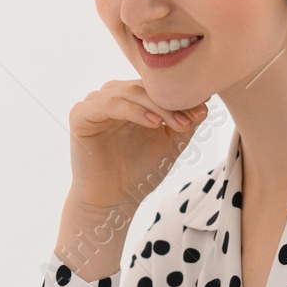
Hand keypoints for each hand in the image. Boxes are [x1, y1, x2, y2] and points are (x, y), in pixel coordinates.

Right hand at [66, 78, 208, 210]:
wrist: (113, 200)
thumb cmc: (140, 171)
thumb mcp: (170, 143)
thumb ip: (185, 122)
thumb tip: (206, 103)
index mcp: (131, 97)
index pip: (156, 86)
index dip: (179, 95)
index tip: (203, 108)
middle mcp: (112, 95)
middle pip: (144, 86)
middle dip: (170, 101)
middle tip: (191, 118)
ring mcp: (94, 103)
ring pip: (129, 91)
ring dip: (156, 106)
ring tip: (175, 123)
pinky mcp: (80, 114)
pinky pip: (110, 104)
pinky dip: (133, 111)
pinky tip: (152, 124)